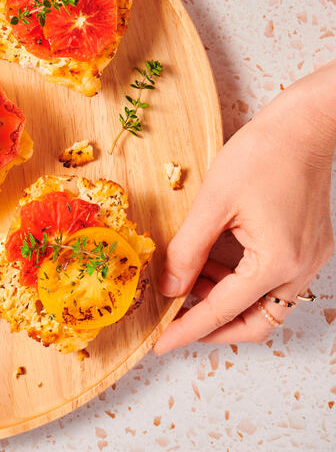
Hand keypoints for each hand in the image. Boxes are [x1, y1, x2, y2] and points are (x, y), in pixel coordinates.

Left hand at [154, 61, 335, 353]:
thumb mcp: (213, 203)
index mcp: (277, 262)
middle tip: (176, 322)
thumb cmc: (260, 155)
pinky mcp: (308, 246)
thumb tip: (169, 287)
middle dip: (214, 327)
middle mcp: (300, 269)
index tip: (161, 344)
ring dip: (227, 302)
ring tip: (188, 281)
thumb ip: (188, 249)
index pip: (223, 311)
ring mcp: (309, 259)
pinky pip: (274, 281)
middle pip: (255, 322)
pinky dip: (242, 282)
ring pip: (266, 305)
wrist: (304, 127)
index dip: (187, 329)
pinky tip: (213, 263)